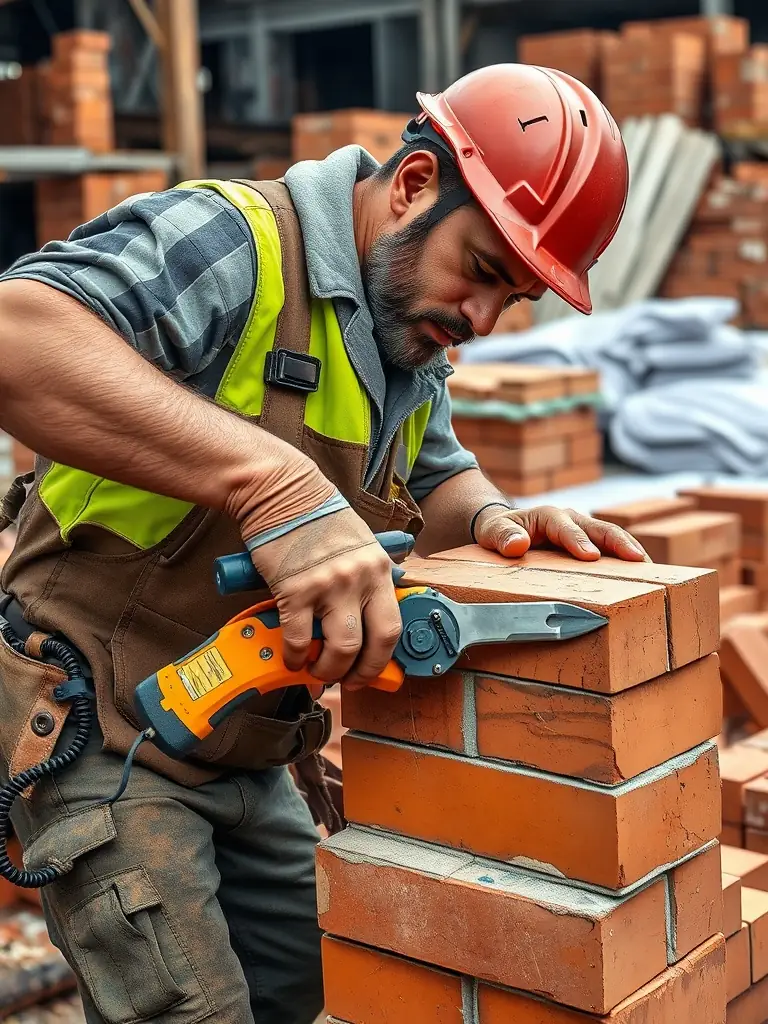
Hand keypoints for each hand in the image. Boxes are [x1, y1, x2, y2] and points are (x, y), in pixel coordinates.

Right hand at [247, 507, 402, 690]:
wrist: (281, 491)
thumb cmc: (318, 518)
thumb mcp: (360, 544)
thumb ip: (368, 578)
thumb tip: (367, 618)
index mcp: (380, 568)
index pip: (393, 627)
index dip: (383, 659)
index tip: (372, 671)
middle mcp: (360, 578)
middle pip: (372, 644)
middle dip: (359, 672)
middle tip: (346, 679)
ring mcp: (329, 584)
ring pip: (339, 649)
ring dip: (327, 670)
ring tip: (316, 669)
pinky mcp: (295, 588)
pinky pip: (297, 638)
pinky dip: (294, 656)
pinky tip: (291, 656)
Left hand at [473, 504, 649, 561]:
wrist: (505, 531)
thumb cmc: (499, 532)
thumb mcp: (492, 532)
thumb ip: (502, 537)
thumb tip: (516, 545)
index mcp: (549, 515)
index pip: (565, 527)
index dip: (578, 540)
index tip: (590, 556)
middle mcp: (572, 520)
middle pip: (600, 529)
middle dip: (620, 543)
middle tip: (638, 561)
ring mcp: (585, 532)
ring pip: (612, 538)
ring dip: (631, 552)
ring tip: (652, 571)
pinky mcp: (592, 545)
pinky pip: (612, 551)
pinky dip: (627, 562)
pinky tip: (643, 578)